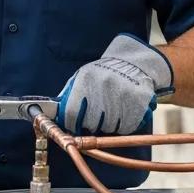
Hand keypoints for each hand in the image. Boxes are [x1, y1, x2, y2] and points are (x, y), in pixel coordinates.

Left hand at [56, 33, 174, 134]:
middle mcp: (103, 88)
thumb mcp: (83, 76)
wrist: (134, 65)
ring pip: (107, 127)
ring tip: (110, 112)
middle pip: (89, 123)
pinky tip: (122, 114)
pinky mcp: (137, 105)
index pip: (71, 112)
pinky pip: (124, 128)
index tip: (72, 127)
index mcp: (86, 80)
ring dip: (106, 125)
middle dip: (89, 124)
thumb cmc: (103, 73)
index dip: (70, 124)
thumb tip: (56, 114)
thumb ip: (70, 93)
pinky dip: (121, 126)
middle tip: (93, 120)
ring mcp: (121, 96)